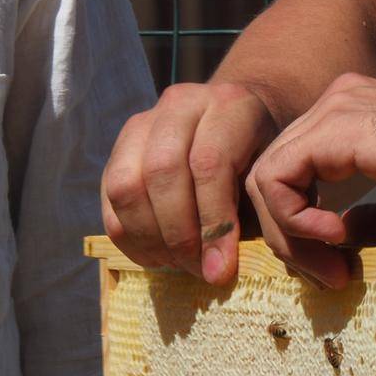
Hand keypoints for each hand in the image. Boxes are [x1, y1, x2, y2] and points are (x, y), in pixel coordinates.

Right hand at [101, 81, 278, 283]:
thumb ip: (249, 215)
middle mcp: (180, 104)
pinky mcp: (119, 149)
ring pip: (127, 185)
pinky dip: (129, 236)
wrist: (236, 124)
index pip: (210, 164)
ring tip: (175, 264)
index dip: (212, 223)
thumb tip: (217, 270)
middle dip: (178, 234)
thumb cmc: (259, 160)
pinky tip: (155, 256)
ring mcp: (143, 123)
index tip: (220, 269)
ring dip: (149, 237)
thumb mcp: (266, 178)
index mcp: (229, 105)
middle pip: (162, 172)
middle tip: (197, 268)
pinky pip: (109, 198)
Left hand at [244, 73, 375, 287]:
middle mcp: (338, 106)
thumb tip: (332, 245)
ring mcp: (335, 110)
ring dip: (289, 238)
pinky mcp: (336, 126)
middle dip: (289, 242)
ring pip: (264, 181)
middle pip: (270, 180)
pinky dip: (293, 220)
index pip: (292, 178)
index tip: (337, 273)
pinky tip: (336, 240)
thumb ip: (365, 226)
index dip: (299, 233)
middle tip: (331, 280)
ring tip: (334, 269)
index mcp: (353, 122)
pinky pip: (274, 179)